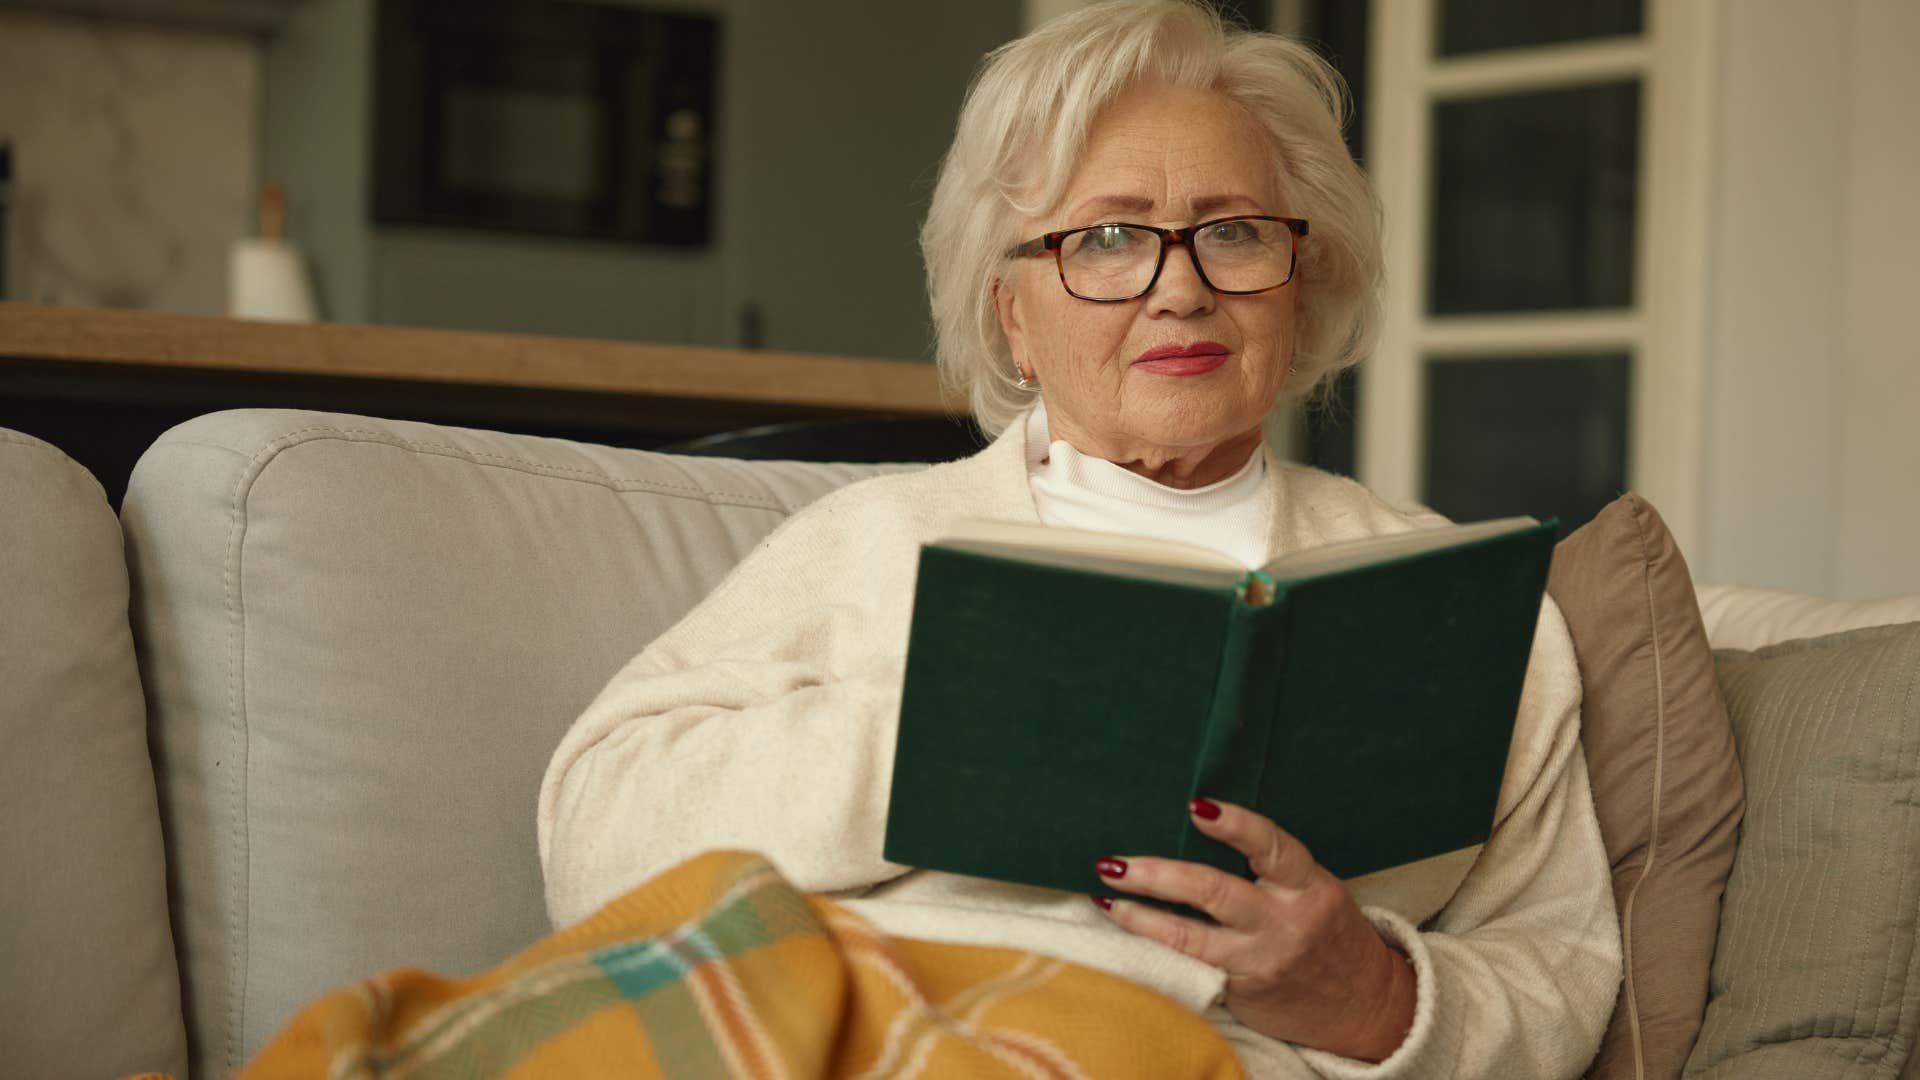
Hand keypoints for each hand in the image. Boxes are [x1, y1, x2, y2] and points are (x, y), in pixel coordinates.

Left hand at [1092, 798, 1416, 1061]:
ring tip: (1105, 897)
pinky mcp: (1241, 993)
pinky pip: (1190, 966)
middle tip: (1114, 861)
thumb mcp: (1314, 888)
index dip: (1235, 825)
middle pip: (1213, 892)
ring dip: (1139, 916)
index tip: (1196, 806)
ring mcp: (1259, 961)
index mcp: (1307, 886)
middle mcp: (1283, 923)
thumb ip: (1270, 866)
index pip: (1271, 847)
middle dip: (1157, 875)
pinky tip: (1125, 932)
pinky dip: (1153, 948)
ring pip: (1190, 938)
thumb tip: (1197, 820)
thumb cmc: (1326, 930)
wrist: (1363, 1006)